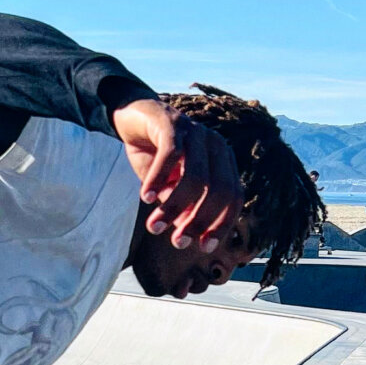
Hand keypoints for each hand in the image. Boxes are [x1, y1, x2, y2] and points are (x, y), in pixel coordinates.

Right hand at [112, 98, 243, 253]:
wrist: (132, 117)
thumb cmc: (155, 156)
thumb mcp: (171, 187)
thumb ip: (181, 207)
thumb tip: (187, 236)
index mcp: (222, 162)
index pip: (233, 198)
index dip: (221, 224)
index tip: (203, 247)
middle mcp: (215, 146)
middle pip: (220, 190)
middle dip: (199, 221)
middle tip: (177, 243)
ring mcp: (196, 132)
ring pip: (195, 176)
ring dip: (175, 206)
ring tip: (154, 226)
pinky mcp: (172, 122)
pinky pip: (171, 154)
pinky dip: (159, 179)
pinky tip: (146, 197)